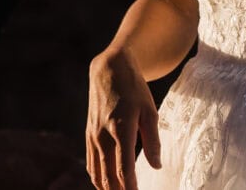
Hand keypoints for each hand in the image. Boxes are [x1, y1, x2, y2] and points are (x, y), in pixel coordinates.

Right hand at [86, 48, 160, 189]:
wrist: (108, 69)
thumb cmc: (133, 89)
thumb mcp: (149, 110)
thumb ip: (153, 140)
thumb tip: (156, 166)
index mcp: (121, 128)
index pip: (124, 168)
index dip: (131, 188)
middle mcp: (103, 134)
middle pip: (109, 175)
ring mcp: (93, 135)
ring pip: (97, 172)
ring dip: (107, 189)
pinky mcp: (88, 133)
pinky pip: (90, 162)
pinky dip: (97, 177)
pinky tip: (104, 184)